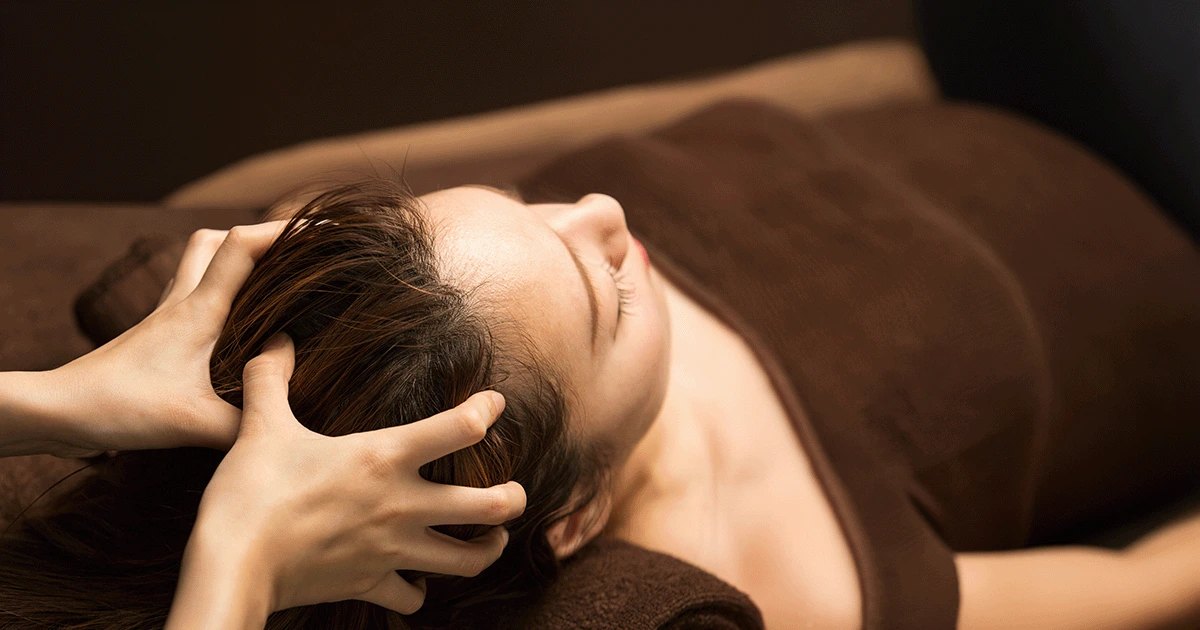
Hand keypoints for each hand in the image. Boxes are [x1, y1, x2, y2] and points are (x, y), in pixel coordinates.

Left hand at [40, 222, 286, 455]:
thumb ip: (249, 420)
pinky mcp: (155, 339)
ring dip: (234, 263)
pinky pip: (191, 299)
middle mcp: (180, 304)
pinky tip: (234, 330)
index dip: (285, 230)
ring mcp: (164, 318)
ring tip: (270, 285)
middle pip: (216, 241)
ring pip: (199, 266)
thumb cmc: (120, 407)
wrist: (58, 412)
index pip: (242, 246)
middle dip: (257, 237)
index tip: (324, 229)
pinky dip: (218, 298)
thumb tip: (288, 421)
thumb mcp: (196, 424)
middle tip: (294, 255)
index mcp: (198, 310)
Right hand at [166, 334, 525, 627]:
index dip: (487, 410)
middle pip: (491, 506)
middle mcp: (402, 505)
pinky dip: (417, 592)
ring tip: (493, 538)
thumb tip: (277, 339)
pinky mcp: (370, 584)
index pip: (461, 427)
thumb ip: (271, 378)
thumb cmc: (250, 493)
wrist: (231, 568)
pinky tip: (416, 582)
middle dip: (514, 498)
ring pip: (468, 561)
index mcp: (384, 457)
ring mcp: (392, 550)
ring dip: (487, 550)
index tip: (495, 404)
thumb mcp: (260, 426)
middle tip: (516, 492)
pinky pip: (411, 598)